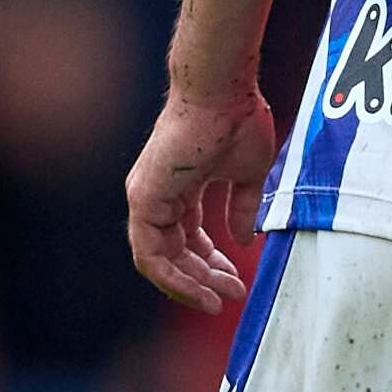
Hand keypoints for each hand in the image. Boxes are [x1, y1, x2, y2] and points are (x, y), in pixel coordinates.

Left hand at [127, 83, 285, 311]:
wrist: (222, 92)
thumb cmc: (237, 120)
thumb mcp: (247, 175)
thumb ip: (243, 208)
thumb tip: (245, 239)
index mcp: (178, 187)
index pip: (188, 237)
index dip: (211, 262)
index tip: (236, 279)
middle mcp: (157, 195)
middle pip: (175, 252)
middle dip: (204, 277)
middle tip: (233, 293)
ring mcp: (147, 197)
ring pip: (160, 260)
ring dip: (190, 284)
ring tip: (219, 298)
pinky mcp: (144, 200)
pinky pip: (150, 255)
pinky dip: (173, 278)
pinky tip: (201, 289)